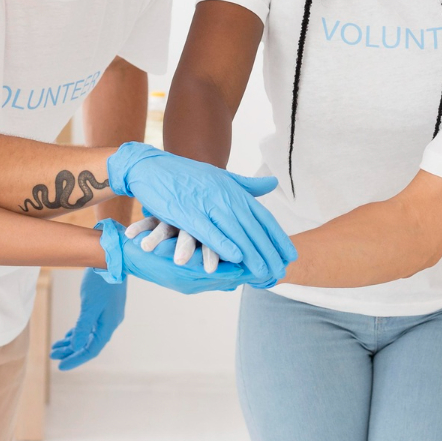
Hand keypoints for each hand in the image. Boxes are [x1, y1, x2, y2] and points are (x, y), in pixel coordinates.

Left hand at [50, 269, 126, 370]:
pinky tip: (67, 336)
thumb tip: (76, 346)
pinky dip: (77, 332)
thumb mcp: (89, 305)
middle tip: (53, 355)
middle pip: (89, 344)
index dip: (76, 359)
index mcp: (108, 325)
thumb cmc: (102, 282)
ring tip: (56, 348)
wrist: (112, 261)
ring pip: (87, 335)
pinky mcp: (103, 309)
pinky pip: (89, 326)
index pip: (91, 349)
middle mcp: (109, 324)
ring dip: (72, 342)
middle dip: (71, 351)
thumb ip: (83, 326)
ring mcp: (106, 316)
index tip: (61, 366)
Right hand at [107, 142, 295, 284]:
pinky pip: (208, 231)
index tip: (290, 255)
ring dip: (251, 253)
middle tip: (281, 271)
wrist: (151, 167)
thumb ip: (246, 184)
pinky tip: (236, 259)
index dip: (277, 237)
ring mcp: (206, 202)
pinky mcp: (187, 211)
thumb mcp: (219, 177)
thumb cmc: (186, 176)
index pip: (262, 216)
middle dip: (269, 251)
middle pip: (252, 227)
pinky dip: (223, 244)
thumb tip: (273, 183)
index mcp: (233, 189)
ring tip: (264, 272)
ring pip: (234, 231)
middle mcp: (224, 195)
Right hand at [125, 217, 221, 272]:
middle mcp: (188, 228)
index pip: (207, 247)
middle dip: (184, 248)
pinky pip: (146, 222)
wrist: (158, 236)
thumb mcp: (202, 257)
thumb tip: (235, 283)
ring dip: (156, 238)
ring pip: (165, 229)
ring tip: (147, 247)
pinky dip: (139, 228)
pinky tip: (131, 235)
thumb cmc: (192, 244)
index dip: (209, 257)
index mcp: (203, 238)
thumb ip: (218, 270)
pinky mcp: (155, 218)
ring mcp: (170, 223)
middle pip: (187, 237)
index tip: (210, 270)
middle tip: (180, 261)